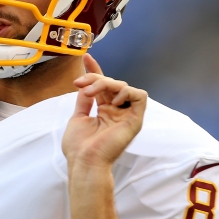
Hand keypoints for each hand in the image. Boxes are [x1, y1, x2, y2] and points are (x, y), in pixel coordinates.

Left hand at [62, 54, 147, 171]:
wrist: (85, 161)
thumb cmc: (79, 146)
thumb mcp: (78, 117)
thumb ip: (84, 100)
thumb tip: (85, 85)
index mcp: (104, 111)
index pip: (103, 86)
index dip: (95, 70)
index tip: (85, 58)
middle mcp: (117, 111)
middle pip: (111, 83)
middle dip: (95, 77)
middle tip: (79, 84)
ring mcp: (126, 115)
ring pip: (123, 86)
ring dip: (106, 84)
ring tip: (91, 93)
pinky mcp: (136, 120)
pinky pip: (140, 96)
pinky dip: (126, 92)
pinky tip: (112, 102)